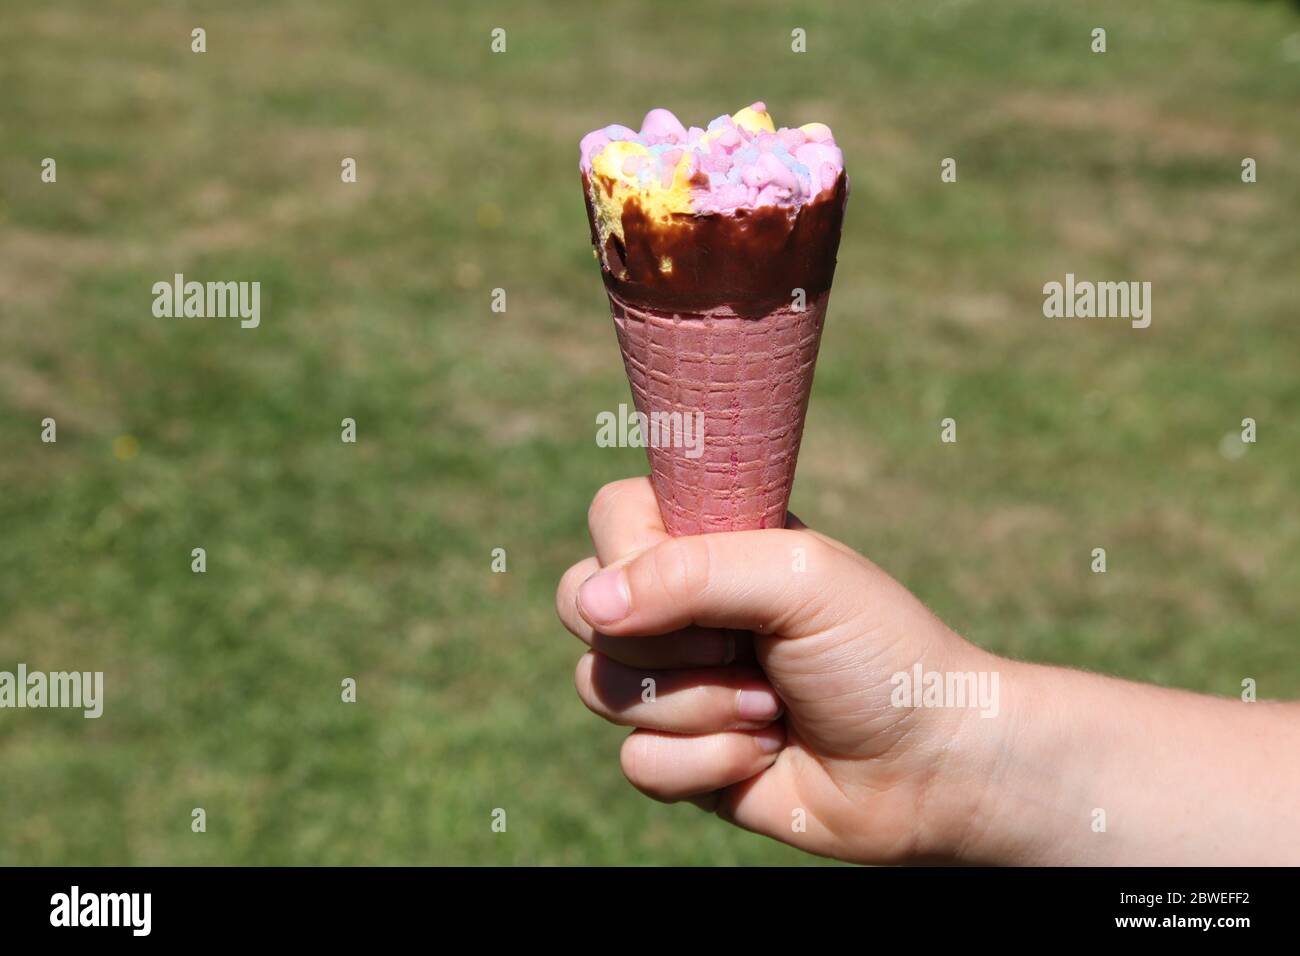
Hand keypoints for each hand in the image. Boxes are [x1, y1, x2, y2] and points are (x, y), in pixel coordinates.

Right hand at [556, 477, 1008, 863]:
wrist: (930, 766)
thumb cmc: (880, 654)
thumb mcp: (798, 581)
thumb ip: (691, 572)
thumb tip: (590, 602)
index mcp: (708, 542)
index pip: (612, 517)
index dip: (637, 557)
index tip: (708, 588)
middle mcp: (679, 608)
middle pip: (581, 608)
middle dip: (670, 646)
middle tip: (748, 648)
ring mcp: (673, 683)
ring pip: (601, 690)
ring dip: (702, 708)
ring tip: (772, 706)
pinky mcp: (677, 756)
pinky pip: (636, 762)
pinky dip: (708, 764)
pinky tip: (764, 756)